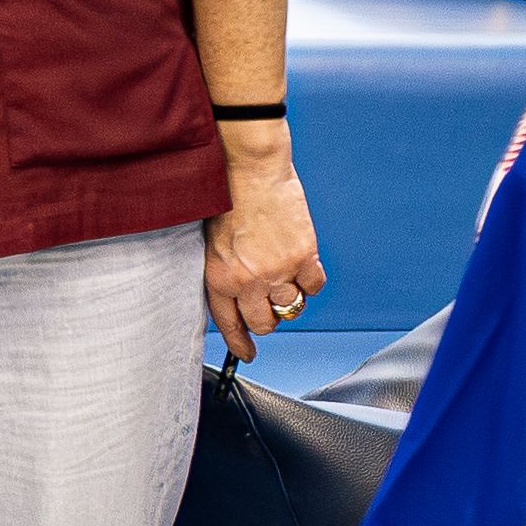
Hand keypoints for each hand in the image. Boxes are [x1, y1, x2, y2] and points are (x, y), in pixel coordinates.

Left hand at [204, 130, 323, 358]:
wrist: (249, 171)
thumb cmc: (226, 199)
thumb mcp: (211, 242)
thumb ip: (225, 271)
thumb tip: (240, 297)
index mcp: (219, 277)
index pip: (229, 324)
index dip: (240, 343)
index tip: (248, 354)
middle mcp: (247, 281)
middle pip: (264, 322)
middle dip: (269, 319)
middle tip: (272, 306)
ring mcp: (277, 271)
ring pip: (291, 307)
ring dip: (290, 298)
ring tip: (286, 277)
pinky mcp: (303, 257)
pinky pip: (314, 286)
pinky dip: (311, 280)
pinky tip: (303, 266)